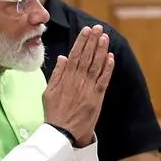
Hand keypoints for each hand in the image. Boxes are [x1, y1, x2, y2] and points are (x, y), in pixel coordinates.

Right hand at [43, 25, 114, 144]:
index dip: (82, 42)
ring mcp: (88, 88)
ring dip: (101, 50)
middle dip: (93, 41)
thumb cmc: (54, 112)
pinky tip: (111, 57)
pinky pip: (103, 80)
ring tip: (105, 37)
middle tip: (98, 28)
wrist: (63, 132)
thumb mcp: (49, 91)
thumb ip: (57, 74)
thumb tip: (63, 57)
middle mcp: (78, 80)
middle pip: (87, 57)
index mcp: (66, 78)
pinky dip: (108, 68)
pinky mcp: (97, 97)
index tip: (86, 30)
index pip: (75, 55)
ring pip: (96, 66)